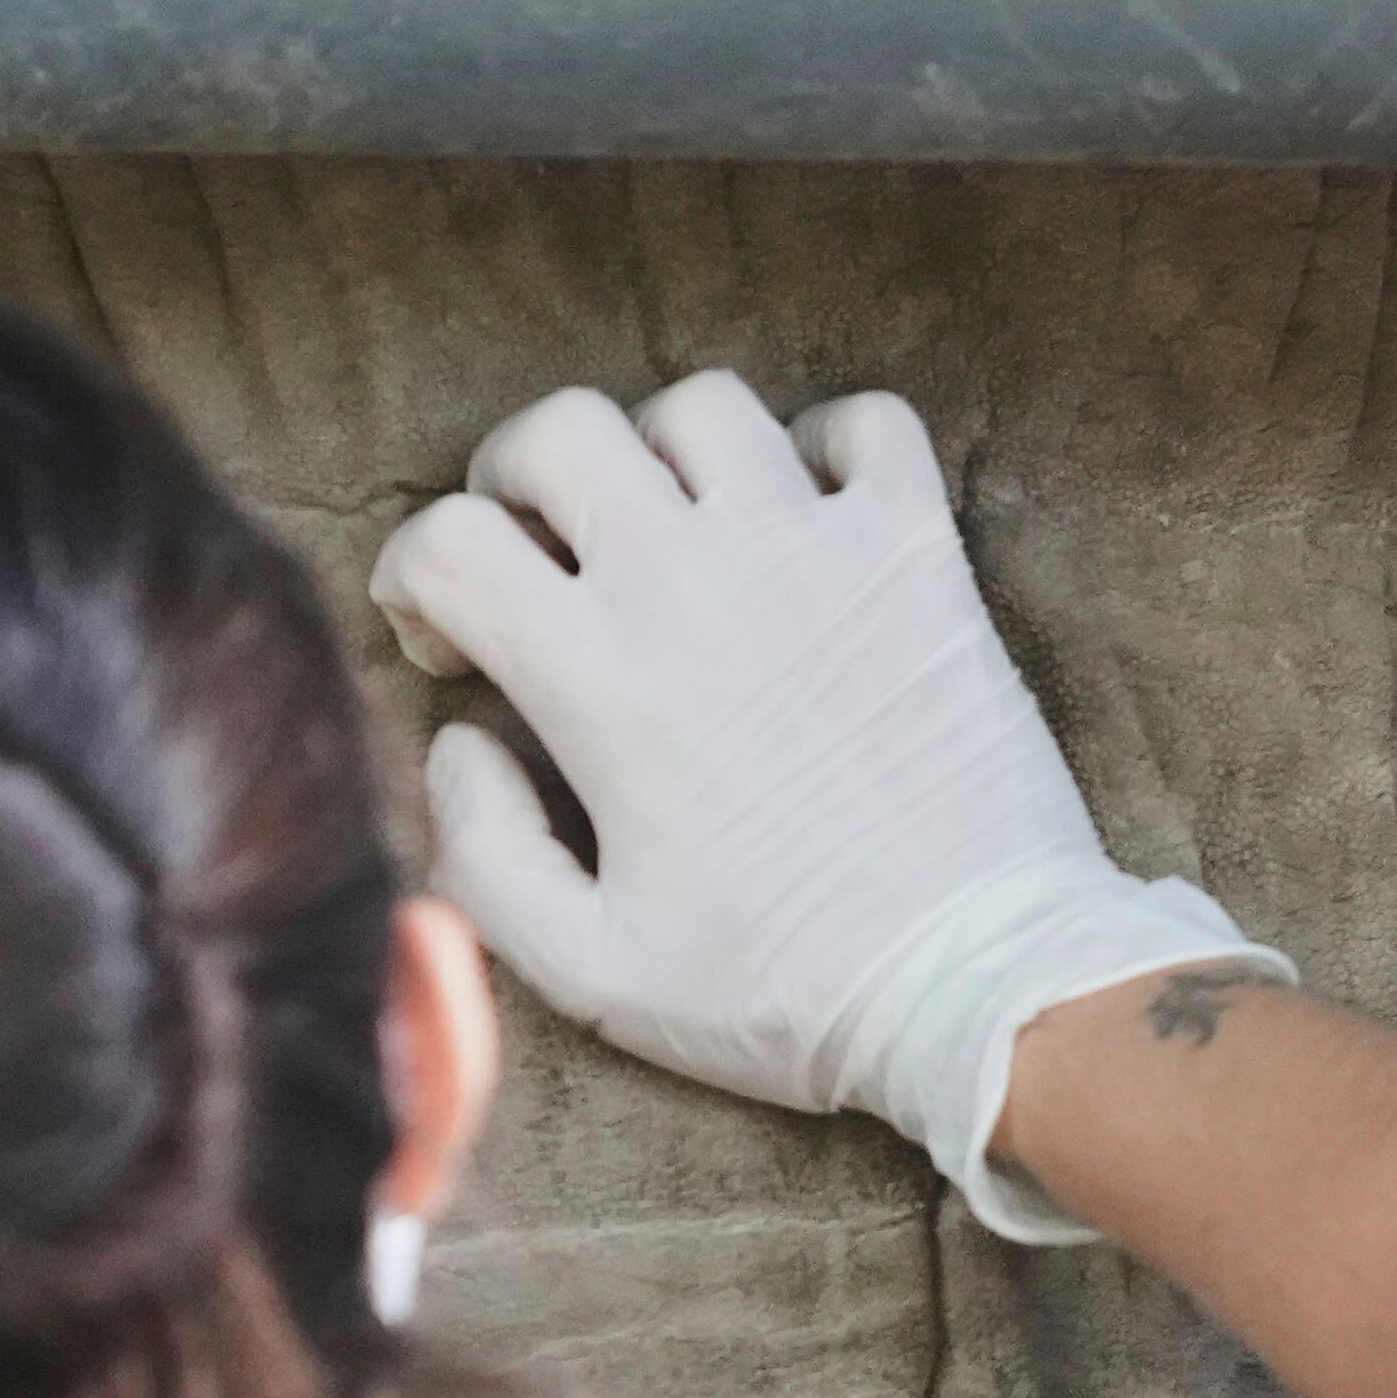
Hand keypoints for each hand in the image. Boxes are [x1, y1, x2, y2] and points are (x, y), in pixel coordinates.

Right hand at [363, 372, 1269, 1240]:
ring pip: (702, 406)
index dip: (415, 579)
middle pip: (559, 432)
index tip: (452, 645)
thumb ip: (484, 855)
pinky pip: (865, 422)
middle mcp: (694, 581)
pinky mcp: (918, 550)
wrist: (981, 988)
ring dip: (662, 454)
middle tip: (541, 562)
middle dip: (516, 482)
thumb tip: (461, 741)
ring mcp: (814, 548)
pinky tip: (807, 518)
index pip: (449, 540)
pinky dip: (826, 444)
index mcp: (599, 679)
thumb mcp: (591, 971)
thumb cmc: (785, 991)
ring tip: (671, 531)